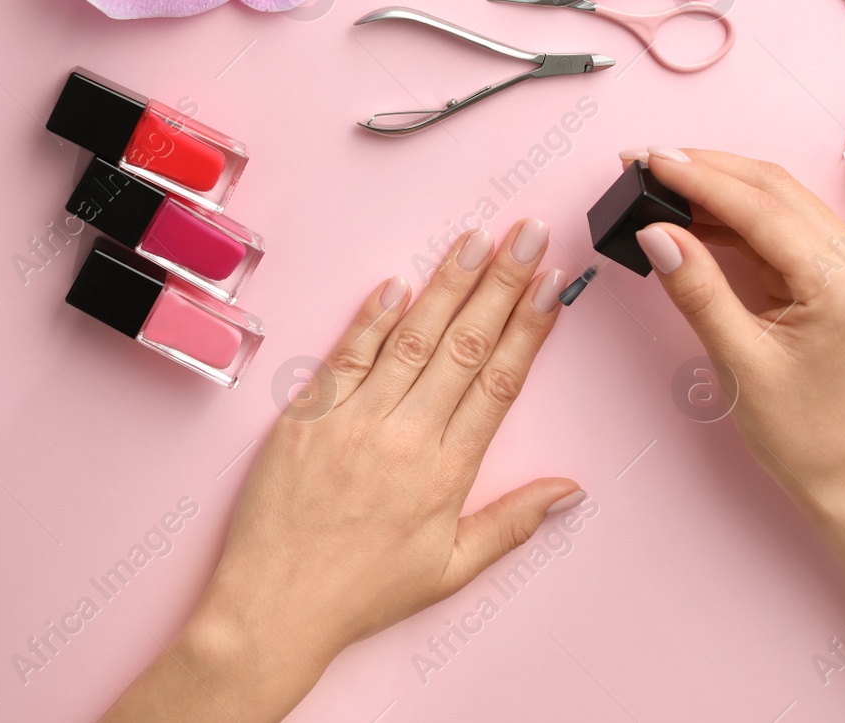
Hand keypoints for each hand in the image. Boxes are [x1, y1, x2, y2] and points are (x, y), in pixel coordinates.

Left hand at [101, 220, 579, 722]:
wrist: (272, 610)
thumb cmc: (362, 594)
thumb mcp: (450, 570)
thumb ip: (513, 523)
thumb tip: (572, 489)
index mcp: (447, 473)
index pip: (500, 381)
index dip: (529, 327)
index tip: (551, 284)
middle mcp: (405, 437)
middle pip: (465, 345)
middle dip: (502, 282)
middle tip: (528, 234)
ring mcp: (353, 422)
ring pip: (412, 338)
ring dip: (448, 284)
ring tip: (477, 239)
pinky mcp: (306, 417)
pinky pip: (346, 356)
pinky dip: (371, 317)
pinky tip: (399, 283)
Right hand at [621, 148, 844, 498]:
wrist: (838, 466)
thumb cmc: (797, 428)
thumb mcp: (738, 361)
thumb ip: (698, 289)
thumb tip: (656, 231)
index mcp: (843, 283)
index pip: (762, 210)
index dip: (700, 180)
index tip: (649, 161)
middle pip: (773, 190)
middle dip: (705, 170)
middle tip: (644, 163)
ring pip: (775, 199)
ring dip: (717, 186)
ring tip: (659, 183)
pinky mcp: (834, 268)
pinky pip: (778, 224)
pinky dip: (733, 215)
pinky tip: (691, 215)